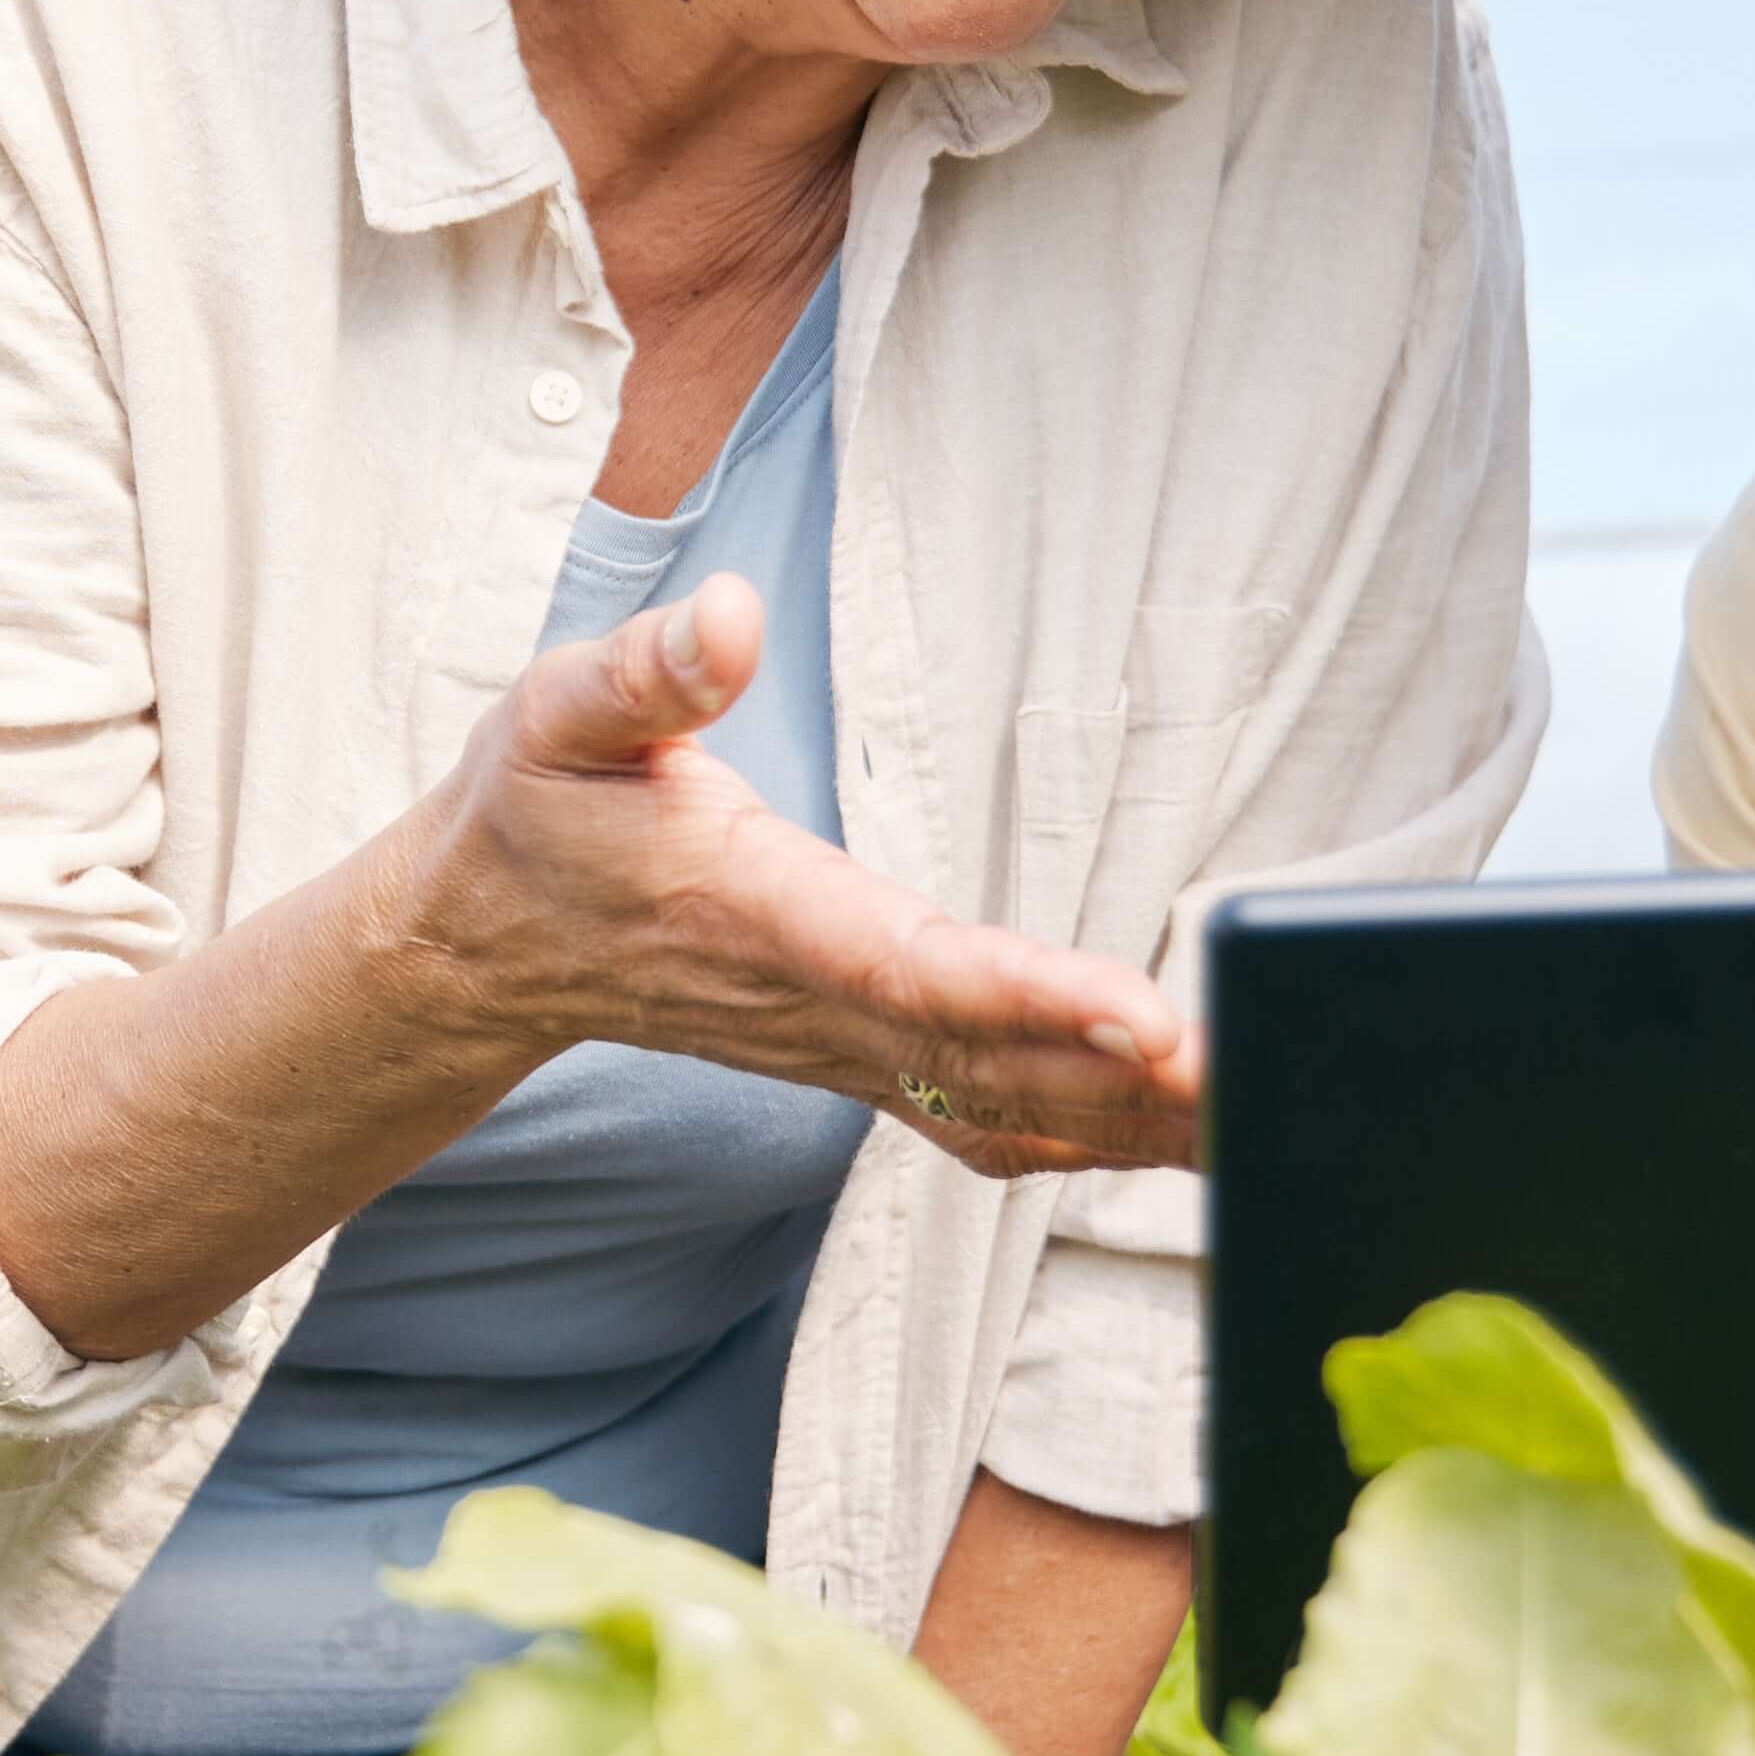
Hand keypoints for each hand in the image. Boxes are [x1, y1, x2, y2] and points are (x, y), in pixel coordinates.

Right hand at [365, 578, 1198, 1177]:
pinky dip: (1094, 1138)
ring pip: (1008, 1108)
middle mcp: (813, 1007)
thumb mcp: (556, 717)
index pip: (914, 970)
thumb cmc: (534, 820)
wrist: (483, 947)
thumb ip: (645, 672)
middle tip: (1271, 1070)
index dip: (1036, 998)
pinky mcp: (862, 1063)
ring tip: (1269, 1109)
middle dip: (1136, 1079)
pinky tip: (1180, 1134)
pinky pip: (991, 1122)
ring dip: (1137, 1124)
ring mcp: (841, 1052)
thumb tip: (727, 616)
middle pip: (996, 1062)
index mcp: (759, 917)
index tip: (1149, 1014)